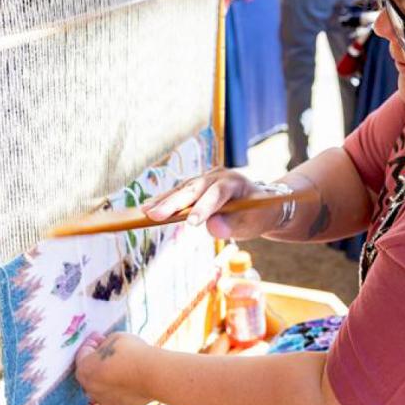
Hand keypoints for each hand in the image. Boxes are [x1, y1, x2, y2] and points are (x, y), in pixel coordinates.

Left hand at [73, 332, 153, 404]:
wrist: (153, 375)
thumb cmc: (133, 355)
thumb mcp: (114, 337)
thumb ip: (103, 344)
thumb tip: (103, 346)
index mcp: (84, 369)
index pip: (82, 353)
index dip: (91, 344)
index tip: (98, 339)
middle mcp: (90, 388)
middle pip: (89, 372)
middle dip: (96, 361)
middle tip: (108, 351)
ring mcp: (103, 399)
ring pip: (101, 385)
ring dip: (106, 376)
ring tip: (121, 365)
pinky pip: (113, 394)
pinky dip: (117, 387)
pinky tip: (128, 378)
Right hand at [144, 168, 273, 239]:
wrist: (259, 203)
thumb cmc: (257, 215)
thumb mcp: (252, 223)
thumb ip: (233, 225)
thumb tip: (212, 228)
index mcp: (234, 182)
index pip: (217, 194)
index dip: (204, 208)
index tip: (191, 223)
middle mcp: (217, 176)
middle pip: (193, 189)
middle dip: (174, 203)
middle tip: (156, 215)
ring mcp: (204, 179)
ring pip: (182, 189)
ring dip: (163, 201)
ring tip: (145, 212)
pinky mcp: (196, 186)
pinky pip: (178, 192)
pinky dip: (164, 200)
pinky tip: (147, 207)